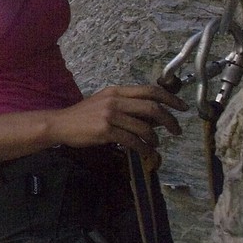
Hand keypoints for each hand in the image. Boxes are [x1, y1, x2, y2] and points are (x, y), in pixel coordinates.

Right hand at [48, 84, 185, 153]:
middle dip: (169, 120)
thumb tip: (155, 117)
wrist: (60, 124)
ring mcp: (110, 115)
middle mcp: (115, 100)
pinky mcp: (106, 130)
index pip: (149, 90)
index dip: (170, 98)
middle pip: (152, 107)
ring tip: (155, 145)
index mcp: (116, 91)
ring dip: (155, 138)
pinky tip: (146, 153)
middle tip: (177, 130)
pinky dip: (144, 149)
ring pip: (144, 127)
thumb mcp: (106, 103)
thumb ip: (128, 106)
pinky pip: (133, 141)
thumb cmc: (84, 115)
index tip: (182, 107)